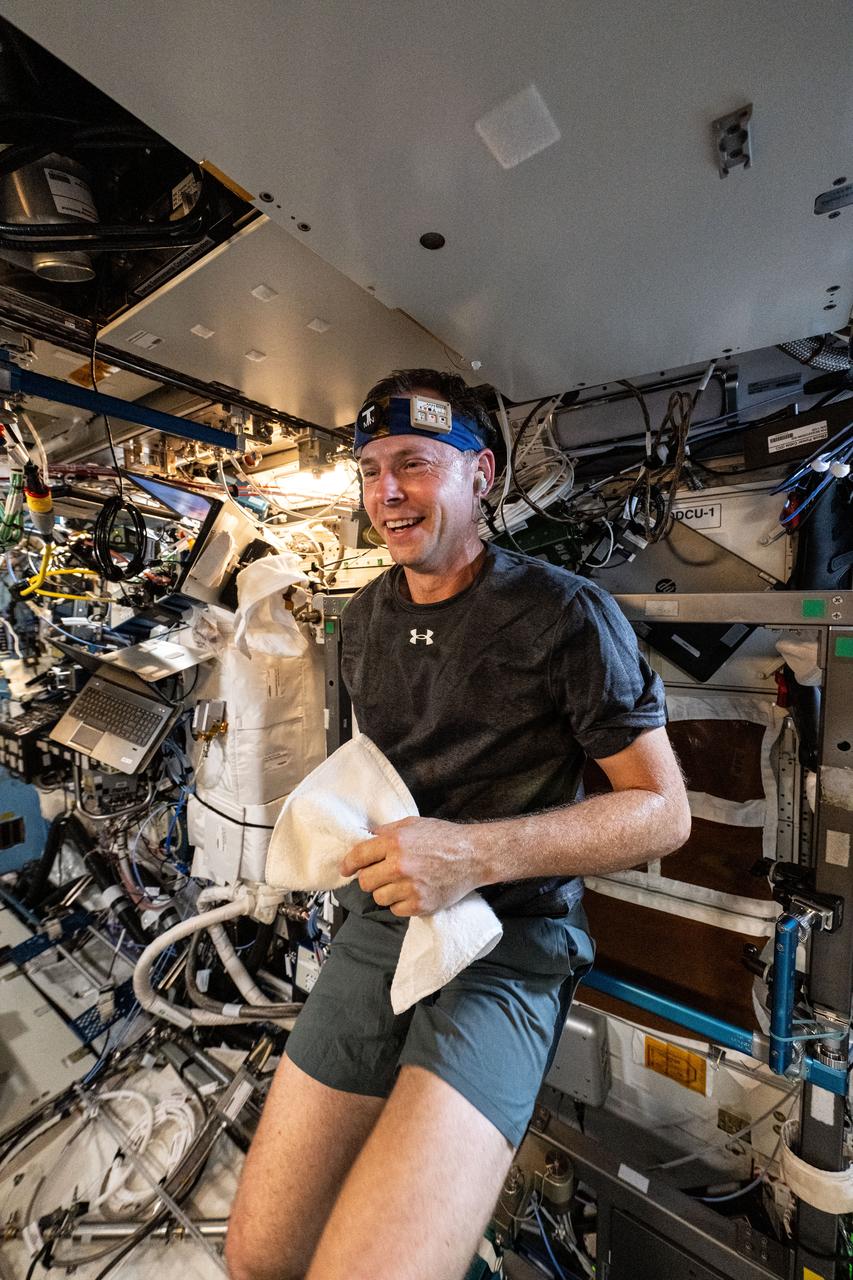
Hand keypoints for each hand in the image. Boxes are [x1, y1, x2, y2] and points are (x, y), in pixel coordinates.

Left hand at [340, 817, 481, 916]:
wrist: (474, 856)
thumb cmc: (444, 838)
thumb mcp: (412, 824)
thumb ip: (387, 832)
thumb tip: (363, 839)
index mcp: (395, 842)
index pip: (358, 856)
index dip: (348, 864)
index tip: (346, 869)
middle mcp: (400, 865)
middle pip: (365, 882)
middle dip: (369, 879)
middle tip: (380, 875)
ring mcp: (411, 887)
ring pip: (379, 898)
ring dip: (386, 892)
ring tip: (401, 883)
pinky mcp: (421, 904)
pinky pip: (396, 910)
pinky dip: (400, 904)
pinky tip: (411, 892)